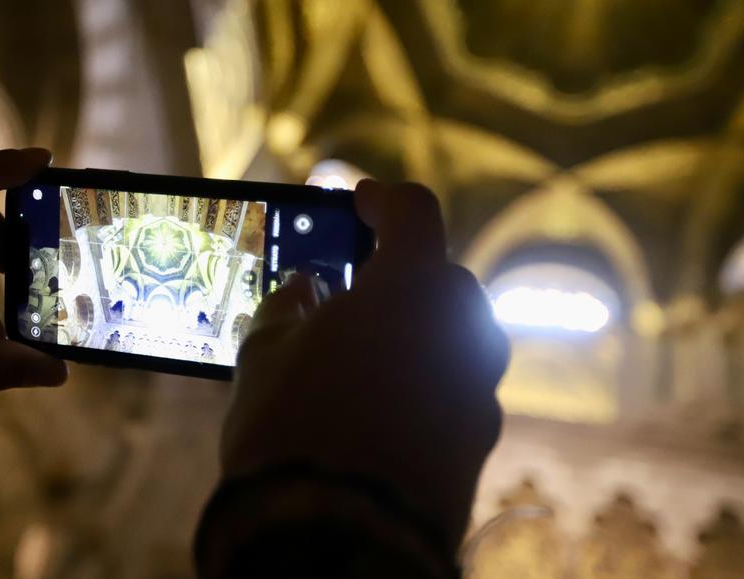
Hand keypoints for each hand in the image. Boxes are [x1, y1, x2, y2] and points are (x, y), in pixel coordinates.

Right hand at [220, 180, 508, 546]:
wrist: (334, 543)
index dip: (384, 200)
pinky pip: (455, 394)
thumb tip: (303, 292)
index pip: (415, 212)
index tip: (360, 202)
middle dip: (403, 276)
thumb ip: (287, 310)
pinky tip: (381, 412)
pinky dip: (424, 388)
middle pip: (444, 278)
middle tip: (355, 291)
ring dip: (417, 335)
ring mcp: (477, 393)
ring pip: (455, 339)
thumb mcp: (264, 357)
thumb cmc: (289, 432)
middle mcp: (460, 334)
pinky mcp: (478, 447)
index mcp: (411, 291)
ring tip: (365, 357)